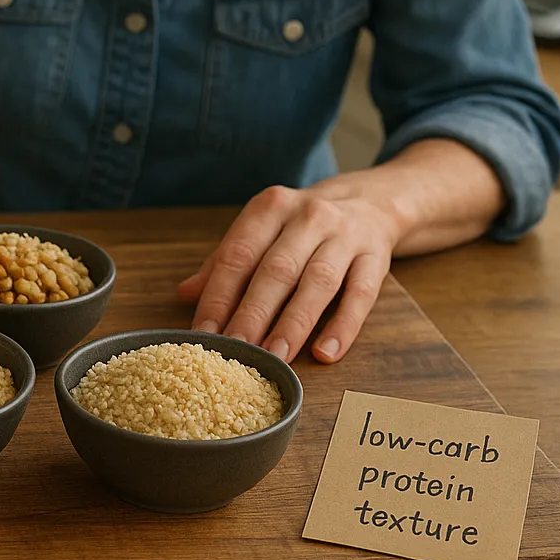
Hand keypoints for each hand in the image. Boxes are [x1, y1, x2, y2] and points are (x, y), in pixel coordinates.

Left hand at [176, 185, 400, 363]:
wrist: (370, 202)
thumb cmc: (302, 225)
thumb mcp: (263, 231)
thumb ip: (226, 263)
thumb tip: (184, 294)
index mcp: (270, 208)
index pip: (238, 256)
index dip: (218, 296)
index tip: (204, 333)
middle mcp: (308, 217)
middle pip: (276, 271)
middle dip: (253, 314)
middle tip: (237, 352)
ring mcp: (345, 235)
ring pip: (317, 283)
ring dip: (294, 324)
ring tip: (276, 357)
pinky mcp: (376, 257)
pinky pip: (360, 294)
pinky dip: (344, 325)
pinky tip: (326, 352)